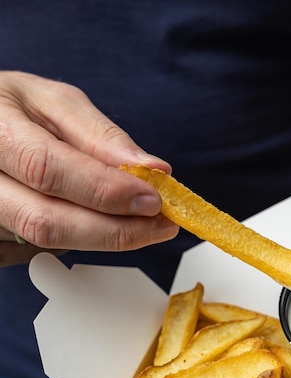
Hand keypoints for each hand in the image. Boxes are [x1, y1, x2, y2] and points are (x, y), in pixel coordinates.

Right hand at [0, 71, 178, 265]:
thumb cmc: (9, 106)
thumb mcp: (51, 101)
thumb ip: (100, 136)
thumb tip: (152, 170)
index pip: (46, 169)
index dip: (104, 191)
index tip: (152, 199)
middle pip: (45, 222)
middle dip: (114, 230)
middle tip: (161, 224)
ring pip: (46, 242)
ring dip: (105, 238)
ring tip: (144, 224)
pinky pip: (43, 248)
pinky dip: (85, 238)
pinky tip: (106, 223)